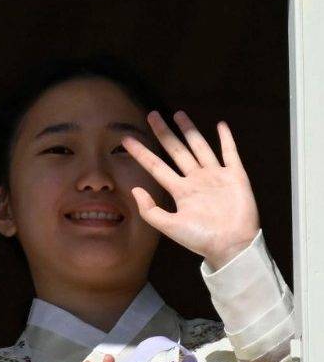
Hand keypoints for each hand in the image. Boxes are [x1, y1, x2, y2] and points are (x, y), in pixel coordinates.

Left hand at [124, 111, 260, 268]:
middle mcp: (196, 180)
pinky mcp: (236, 177)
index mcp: (180, 191)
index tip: (126, 139)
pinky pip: (230, 154)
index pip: (156, 166)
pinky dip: (227, 140)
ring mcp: (216, 177)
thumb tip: (134, 189)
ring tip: (178, 114)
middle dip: (164, 132)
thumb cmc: (201, 239)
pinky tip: (221, 125)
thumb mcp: (169, 226)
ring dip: (190, 130)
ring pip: (200, 147)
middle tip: (152, 115)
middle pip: (176, 150)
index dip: (141, 152)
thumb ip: (149, 210)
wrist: (232, 247)